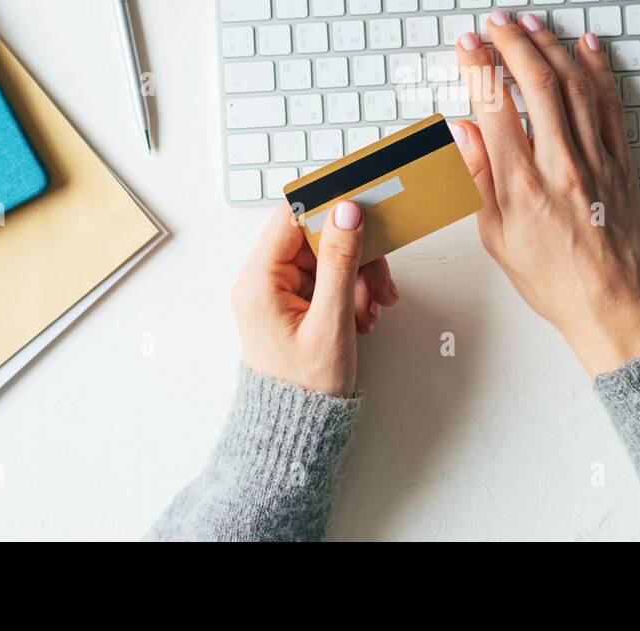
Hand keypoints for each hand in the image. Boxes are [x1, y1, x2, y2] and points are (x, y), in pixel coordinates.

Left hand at [232, 200, 398, 396]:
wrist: (295, 431)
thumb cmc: (304, 388)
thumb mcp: (330, 321)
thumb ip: (339, 262)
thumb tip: (346, 213)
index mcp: (259, 281)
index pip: (292, 216)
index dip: (330, 208)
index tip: (365, 209)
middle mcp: (263, 281)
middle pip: (317, 239)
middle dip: (355, 256)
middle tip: (380, 283)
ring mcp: (278, 293)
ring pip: (328, 259)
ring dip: (358, 278)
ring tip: (374, 309)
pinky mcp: (294, 305)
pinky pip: (327, 280)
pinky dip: (351, 292)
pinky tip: (364, 316)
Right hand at [454, 10, 639, 375]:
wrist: (615, 307)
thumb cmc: (554, 281)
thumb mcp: (497, 238)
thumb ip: (477, 179)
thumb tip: (463, 131)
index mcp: (522, 186)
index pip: (495, 107)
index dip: (479, 66)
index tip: (468, 44)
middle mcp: (561, 165)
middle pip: (538, 83)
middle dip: (513, 42)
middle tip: (497, 22)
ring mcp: (597, 161)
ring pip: (575, 85)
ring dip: (551, 46)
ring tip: (532, 24)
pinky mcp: (623, 164)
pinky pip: (611, 106)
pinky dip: (599, 70)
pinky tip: (587, 47)